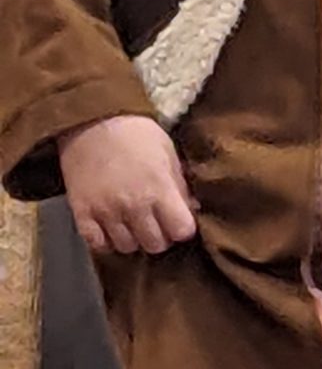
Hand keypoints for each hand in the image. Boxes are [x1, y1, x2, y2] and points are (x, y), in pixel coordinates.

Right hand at [59, 114, 196, 254]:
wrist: (91, 122)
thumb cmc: (138, 135)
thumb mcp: (169, 155)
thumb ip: (181, 186)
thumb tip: (194, 210)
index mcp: (160, 190)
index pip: (182, 231)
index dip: (182, 228)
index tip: (179, 221)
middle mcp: (134, 206)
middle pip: (155, 245)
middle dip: (160, 237)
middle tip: (156, 223)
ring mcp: (105, 211)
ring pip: (127, 247)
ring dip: (134, 239)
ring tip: (133, 224)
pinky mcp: (81, 213)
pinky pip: (97, 244)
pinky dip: (106, 241)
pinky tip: (111, 228)